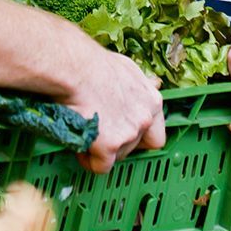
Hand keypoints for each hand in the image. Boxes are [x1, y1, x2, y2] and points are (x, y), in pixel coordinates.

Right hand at [63, 48, 165, 172]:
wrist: (74, 69)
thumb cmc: (93, 63)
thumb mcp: (125, 68)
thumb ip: (140, 85)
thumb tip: (153, 83)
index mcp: (151, 101)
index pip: (156, 134)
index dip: (139, 137)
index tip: (125, 134)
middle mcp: (144, 119)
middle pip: (134, 146)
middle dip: (118, 144)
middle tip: (100, 133)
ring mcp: (128, 134)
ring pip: (117, 156)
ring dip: (101, 150)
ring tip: (84, 132)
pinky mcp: (109, 147)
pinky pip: (101, 166)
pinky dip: (89, 160)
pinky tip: (80, 145)